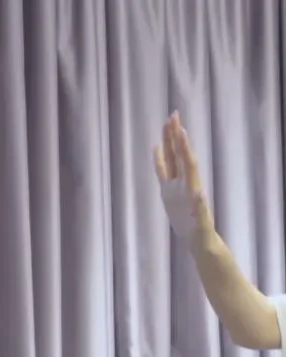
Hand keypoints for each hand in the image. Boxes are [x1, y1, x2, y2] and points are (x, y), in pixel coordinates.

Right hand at [153, 112, 214, 242]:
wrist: (198, 239)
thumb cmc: (201, 232)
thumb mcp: (201, 221)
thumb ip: (199, 208)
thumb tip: (198, 194)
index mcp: (192, 187)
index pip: (188, 162)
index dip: (184, 147)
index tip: (181, 130)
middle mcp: (184, 182)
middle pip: (180, 154)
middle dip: (176, 136)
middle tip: (173, 116)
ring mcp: (175, 185)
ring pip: (172, 158)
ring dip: (169, 141)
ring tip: (166, 124)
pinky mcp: (168, 191)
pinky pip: (162, 170)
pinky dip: (159, 158)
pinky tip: (157, 146)